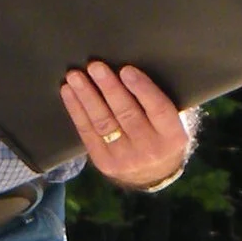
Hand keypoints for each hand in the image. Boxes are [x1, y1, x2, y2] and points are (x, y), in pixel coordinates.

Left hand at [59, 61, 194, 189]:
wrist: (153, 174)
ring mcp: (125, 158)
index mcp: (173, 136)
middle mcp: (150, 149)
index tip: (126, 69)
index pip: (158, 108)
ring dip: (87, 96)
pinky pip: (87, 132)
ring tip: (76, 76)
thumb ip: (160, 101)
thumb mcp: (173, 121)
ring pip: (103, 123)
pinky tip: (69, 92)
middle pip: (126, 114)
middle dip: (108, 88)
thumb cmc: (162, 134)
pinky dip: (76, 110)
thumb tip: (136, 69)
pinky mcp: (104, 162)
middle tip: (95, 67)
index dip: (142, 88)